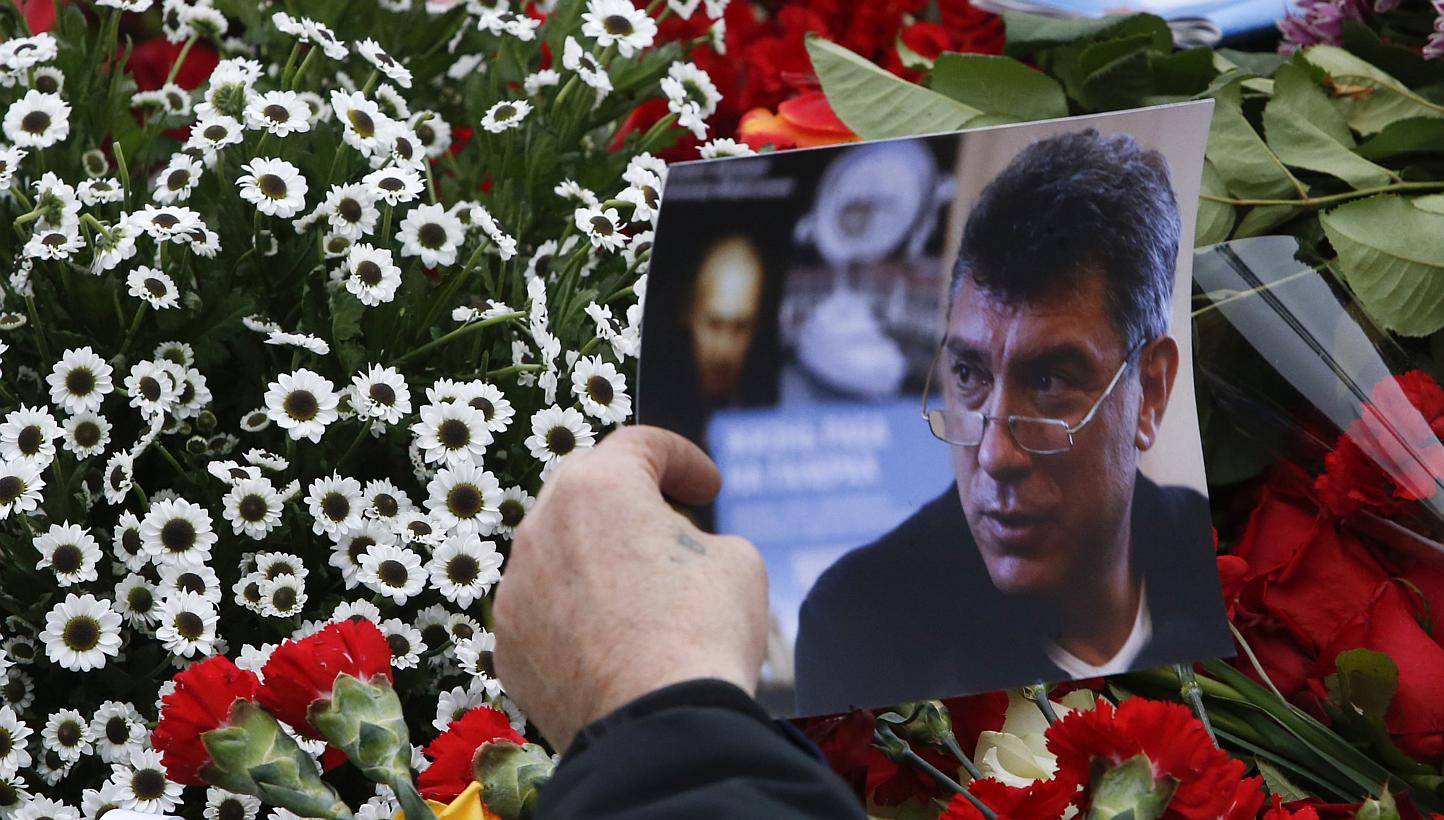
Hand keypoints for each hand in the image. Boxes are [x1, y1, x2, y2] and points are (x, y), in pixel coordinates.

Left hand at [493, 425, 768, 752]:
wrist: (656, 728)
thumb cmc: (702, 634)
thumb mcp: (737, 561)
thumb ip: (699, 535)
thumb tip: (675, 551)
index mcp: (598, 487)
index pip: (640, 445)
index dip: (683, 459)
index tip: (708, 489)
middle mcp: (542, 525)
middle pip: (587, 488)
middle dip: (631, 498)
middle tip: (672, 525)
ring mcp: (517, 587)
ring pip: (559, 550)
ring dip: (598, 556)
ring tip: (644, 591)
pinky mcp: (509, 643)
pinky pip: (545, 607)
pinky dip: (576, 611)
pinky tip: (614, 640)